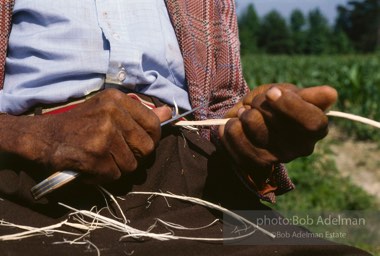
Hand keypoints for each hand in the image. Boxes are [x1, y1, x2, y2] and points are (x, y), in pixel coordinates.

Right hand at [30, 89, 170, 182]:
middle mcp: (112, 115)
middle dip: (136, 156)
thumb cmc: (80, 123)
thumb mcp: (108, 109)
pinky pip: (115, 175)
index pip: (154, 124)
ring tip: (102, 158)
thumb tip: (169, 113)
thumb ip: (139, 112)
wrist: (43, 137)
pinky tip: (92, 165)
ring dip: (118, 167)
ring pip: (132, 165)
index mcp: (117, 100)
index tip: (142, 143)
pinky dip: (104, 175)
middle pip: (147, 148)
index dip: (152, 138)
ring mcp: (103, 136)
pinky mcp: (95, 157)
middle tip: (119, 154)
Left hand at [218, 83, 336, 182]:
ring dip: (244, 115)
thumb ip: (308, 95)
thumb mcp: (290, 93)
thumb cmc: (274, 105)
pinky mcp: (255, 164)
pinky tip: (233, 124)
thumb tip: (331, 94)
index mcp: (315, 128)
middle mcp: (300, 148)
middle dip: (260, 104)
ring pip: (253, 128)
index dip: (290, 105)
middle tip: (256, 102)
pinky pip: (236, 141)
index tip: (272, 93)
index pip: (312, 122)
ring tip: (245, 114)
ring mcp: (277, 158)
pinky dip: (230, 128)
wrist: (249, 119)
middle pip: (276, 122)